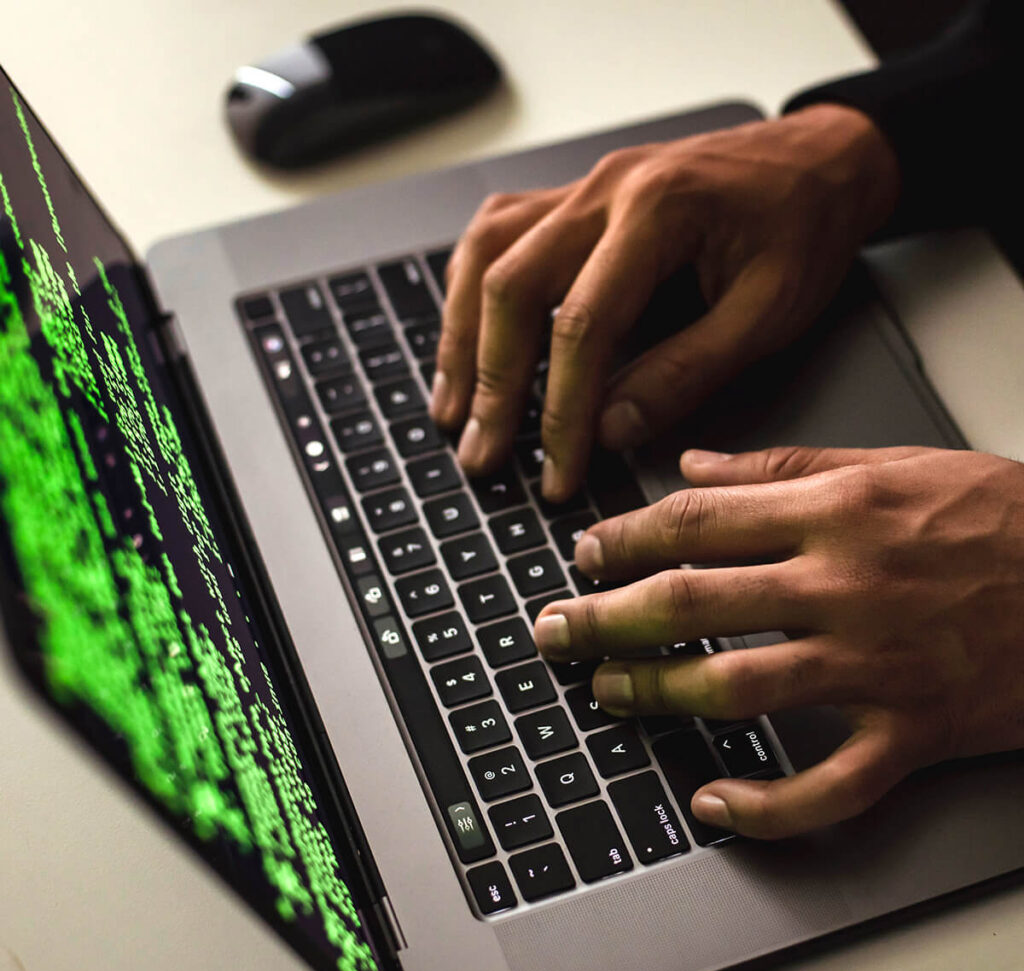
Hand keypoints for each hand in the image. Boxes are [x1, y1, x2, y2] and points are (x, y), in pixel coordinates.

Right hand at [431, 104, 899, 500]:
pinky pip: (497, 237)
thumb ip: (686, 372)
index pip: (583, 324)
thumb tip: (611, 430)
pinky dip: (470, 291)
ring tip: (453, 408)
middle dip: (491, 383)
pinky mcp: (573, 199)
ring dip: (461, 337)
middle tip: (481, 453)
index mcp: (658, 210)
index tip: (557, 471)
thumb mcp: (767, 312)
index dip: (562, 410)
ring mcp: (581, 189)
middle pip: (510, 286)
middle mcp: (604, 191)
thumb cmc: (803, 227)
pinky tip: (465, 337)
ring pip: (486, 257)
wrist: (818, 160)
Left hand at [532, 445, 1023, 837]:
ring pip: (737, 686)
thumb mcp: (890, 463)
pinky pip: (831, 785)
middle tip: (554, 630)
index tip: (585, 555)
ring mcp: (876, 664)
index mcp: (834, 512)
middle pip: (692, 602)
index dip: (624, 540)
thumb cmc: (1002, 517)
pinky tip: (714, 803)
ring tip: (606, 693)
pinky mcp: (915, 731)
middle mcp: (843, 584)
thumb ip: (781, 466)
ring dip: (657, 694)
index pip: (696, 522)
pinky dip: (768, 805)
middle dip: (607, 617)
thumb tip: (692, 464)